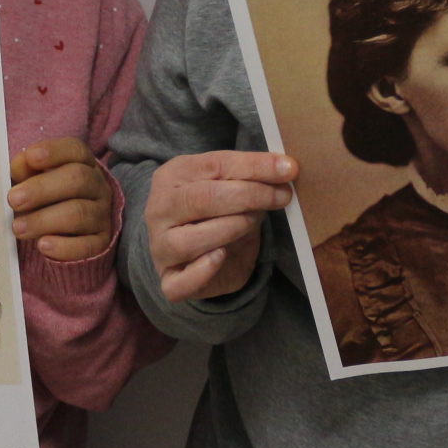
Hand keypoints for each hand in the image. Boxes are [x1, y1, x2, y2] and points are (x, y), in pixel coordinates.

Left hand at [9, 138, 116, 262]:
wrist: (71, 235)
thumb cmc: (47, 200)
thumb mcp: (36, 181)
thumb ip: (27, 171)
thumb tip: (20, 163)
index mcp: (83, 164)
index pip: (76, 150)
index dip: (54, 151)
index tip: (31, 157)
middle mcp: (98, 187)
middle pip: (78, 179)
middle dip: (42, 189)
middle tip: (13, 200)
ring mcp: (102, 215)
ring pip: (79, 213)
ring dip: (45, 220)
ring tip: (18, 228)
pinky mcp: (101, 243)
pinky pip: (87, 245)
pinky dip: (64, 247)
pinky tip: (43, 245)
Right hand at [141, 150, 296, 303]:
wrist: (201, 250)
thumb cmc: (219, 211)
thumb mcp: (232, 185)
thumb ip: (252, 174)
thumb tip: (285, 168)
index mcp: (172, 175)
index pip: (215, 165)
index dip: (255, 167)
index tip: (288, 170)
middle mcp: (159, 209)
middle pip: (202, 199)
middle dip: (250, 195)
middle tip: (281, 196)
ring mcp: (160, 246)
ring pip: (189, 240)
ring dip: (232, 229)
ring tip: (251, 223)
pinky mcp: (169, 279)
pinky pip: (180, 282)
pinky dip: (203, 271)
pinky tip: (221, 256)